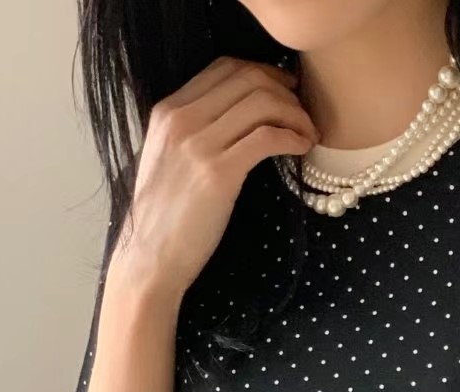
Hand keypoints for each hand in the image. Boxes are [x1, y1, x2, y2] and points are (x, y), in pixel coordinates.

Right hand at [109, 56, 318, 302]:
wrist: (151, 257)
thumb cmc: (166, 218)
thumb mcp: (170, 160)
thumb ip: (194, 132)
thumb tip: (236, 119)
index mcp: (168, 110)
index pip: (224, 67)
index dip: (264, 72)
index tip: (286, 90)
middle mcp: (181, 119)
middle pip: (248, 78)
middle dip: (286, 91)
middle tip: (304, 113)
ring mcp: (198, 145)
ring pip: (261, 102)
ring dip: (295, 114)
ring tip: (308, 134)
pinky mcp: (218, 173)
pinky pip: (267, 137)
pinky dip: (293, 137)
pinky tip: (302, 149)